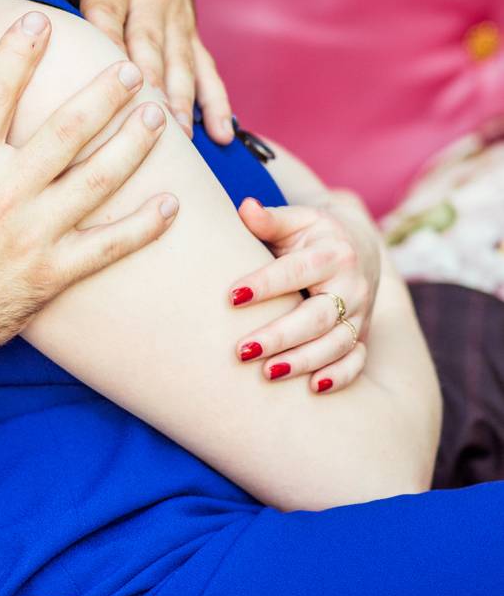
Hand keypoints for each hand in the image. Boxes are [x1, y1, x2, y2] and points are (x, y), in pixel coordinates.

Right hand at [0, 10, 178, 351]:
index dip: (17, 53)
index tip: (39, 20)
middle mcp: (1, 196)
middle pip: (65, 131)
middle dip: (104, 93)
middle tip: (130, 66)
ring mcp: (32, 236)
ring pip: (97, 181)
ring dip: (132, 145)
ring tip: (158, 115)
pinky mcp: (52, 274)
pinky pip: (107, 247)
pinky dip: (142, 227)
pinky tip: (171, 203)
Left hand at [13, 0, 233, 145]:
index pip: (108, 14)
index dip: (108, 42)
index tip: (106, 77)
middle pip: (149, 45)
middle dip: (150, 83)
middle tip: (147, 122)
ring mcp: (176, 18)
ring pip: (181, 62)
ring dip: (182, 100)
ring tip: (178, 137)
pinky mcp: (191, 33)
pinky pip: (207, 68)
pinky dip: (216, 101)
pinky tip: (220, 133)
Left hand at [229, 190, 383, 393]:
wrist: (358, 247)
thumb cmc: (313, 234)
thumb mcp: (297, 220)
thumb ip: (270, 219)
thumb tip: (246, 207)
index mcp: (334, 253)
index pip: (297, 270)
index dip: (266, 284)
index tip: (232, 295)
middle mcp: (352, 286)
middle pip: (317, 316)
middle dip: (280, 336)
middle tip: (241, 350)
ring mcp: (360, 313)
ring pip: (335, 344)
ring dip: (302, 361)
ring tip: (266, 373)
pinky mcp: (363, 335)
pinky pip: (357, 361)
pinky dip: (339, 377)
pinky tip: (313, 388)